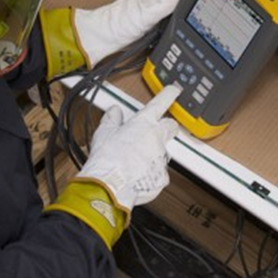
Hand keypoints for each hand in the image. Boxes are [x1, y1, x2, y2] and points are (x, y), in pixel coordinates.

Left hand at [74, 0, 180, 66]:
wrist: (98, 40)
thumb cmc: (114, 24)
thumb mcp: (142, 14)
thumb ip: (160, 5)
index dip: (186, 6)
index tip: (193, 16)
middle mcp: (150, 6)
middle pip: (173, 11)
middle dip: (179, 20)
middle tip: (182, 29)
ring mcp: (147, 18)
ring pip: (166, 22)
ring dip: (170, 30)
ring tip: (170, 35)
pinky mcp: (143, 31)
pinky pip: (159, 33)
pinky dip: (161, 38)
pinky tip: (160, 42)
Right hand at [76, 85, 181, 210]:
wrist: (110, 186)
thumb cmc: (107, 159)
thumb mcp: (104, 133)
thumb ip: (112, 119)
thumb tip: (114, 112)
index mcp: (144, 123)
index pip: (161, 102)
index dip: (169, 94)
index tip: (174, 91)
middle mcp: (157, 138)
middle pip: (171, 126)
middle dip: (166, 126)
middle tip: (152, 130)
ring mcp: (161, 158)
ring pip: (163, 151)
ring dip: (153, 153)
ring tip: (135, 160)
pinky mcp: (162, 177)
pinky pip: (158, 172)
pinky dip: (150, 173)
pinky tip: (136, 175)